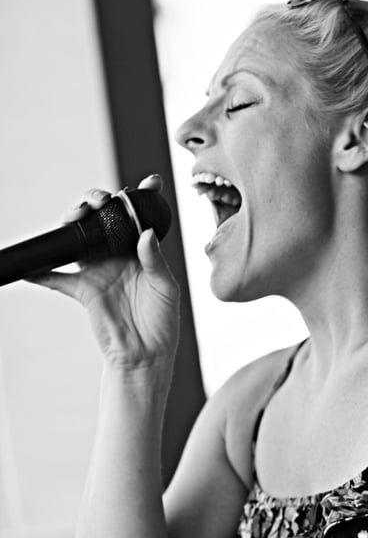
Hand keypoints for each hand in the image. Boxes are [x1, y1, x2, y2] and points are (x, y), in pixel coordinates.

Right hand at [28, 175, 179, 377]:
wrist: (145, 355)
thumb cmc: (162, 322)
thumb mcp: (166, 288)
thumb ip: (155, 261)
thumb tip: (146, 234)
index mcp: (144, 252)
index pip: (141, 219)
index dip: (144, 197)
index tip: (150, 182)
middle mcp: (119, 256)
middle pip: (104, 220)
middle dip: (99, 202)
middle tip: (102, 201)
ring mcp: (98, 270)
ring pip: (79, 238)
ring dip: (72, 222)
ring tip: (76, 216)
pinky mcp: (82, 289)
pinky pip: (56, 277)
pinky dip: (40, 271)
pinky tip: (31, 266)